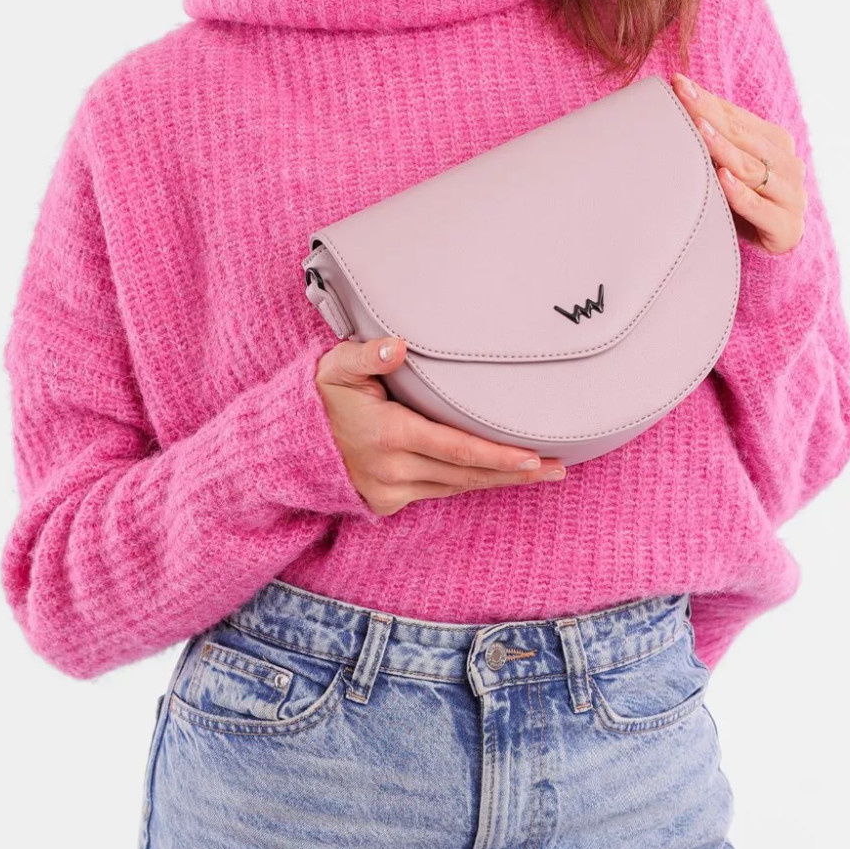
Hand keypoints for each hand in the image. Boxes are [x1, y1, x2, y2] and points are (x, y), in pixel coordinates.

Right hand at [315, 335, 566, 518]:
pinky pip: (439, 491)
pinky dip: (469, 483)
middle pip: (467, 474)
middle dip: (516, 473)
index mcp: (388, 434)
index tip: (535, 458)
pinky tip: (497, 475)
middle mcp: (393, 469)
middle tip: (560, 470)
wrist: (289, 444)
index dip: (498, 457)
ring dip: (500, 481)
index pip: (457, 449)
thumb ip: (370, 354)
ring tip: (542, 473)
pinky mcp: (389, 502)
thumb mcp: (338, 366)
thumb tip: (398, 345)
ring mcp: (391, 490)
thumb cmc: (322, 395)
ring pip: (458, 487)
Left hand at [670, 72, 805, 254]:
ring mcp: (791, 196)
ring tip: (699, 130)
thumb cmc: (744, 200)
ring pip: (752, 169)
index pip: (738, 117)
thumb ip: (715, 135)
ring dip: (724, 149)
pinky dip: (740, 193)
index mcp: (776, 143)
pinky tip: (722, 178)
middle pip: (744, 138)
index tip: (679, 84)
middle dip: (710, 115)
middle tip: (683, 97)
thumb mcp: (731, 165)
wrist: (774, 247)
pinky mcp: (787, 227)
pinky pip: (759, 207)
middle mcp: (788, 165)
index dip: (708, 100)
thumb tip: (678, 95)